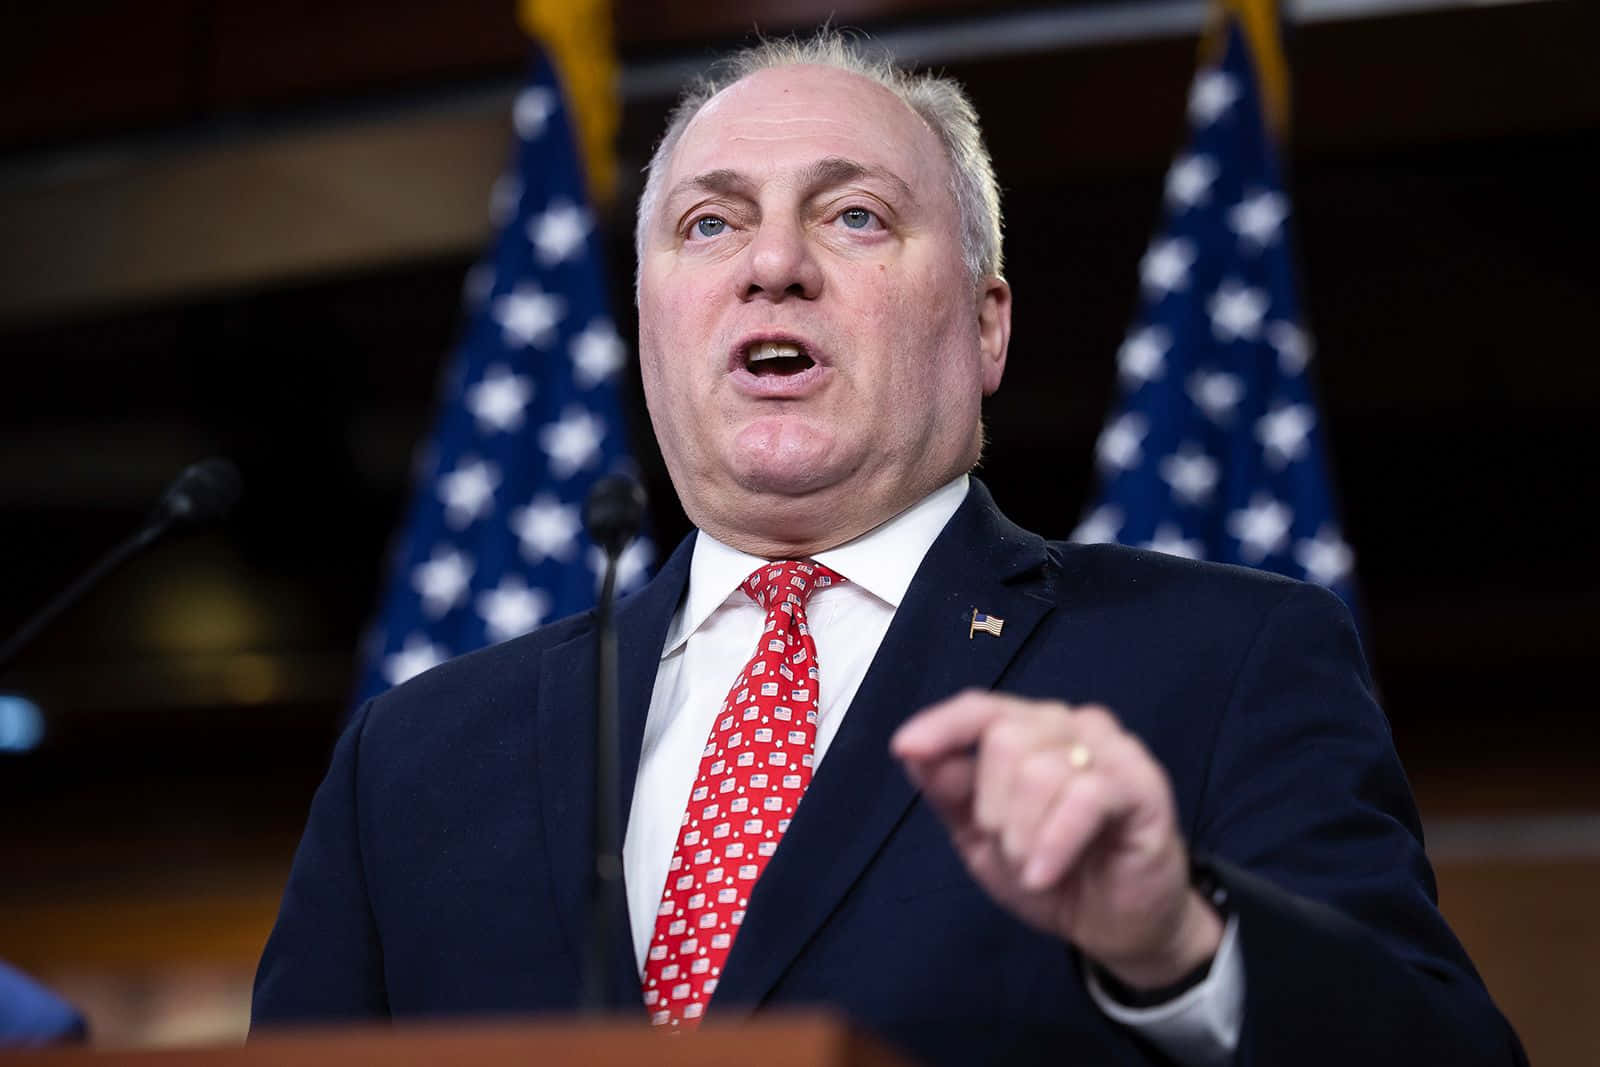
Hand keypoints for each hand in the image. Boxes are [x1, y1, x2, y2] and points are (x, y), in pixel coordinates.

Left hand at [890, 690, 1221, 989]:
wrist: (1114, 927)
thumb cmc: (1047, 870)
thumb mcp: (980, 837)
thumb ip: (951, 792)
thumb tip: (912, 750)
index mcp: (1029, 729)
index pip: (980, 708)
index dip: (941, 725)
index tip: (904, 747)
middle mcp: (1070, 725)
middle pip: (1005, 738)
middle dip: (992, 808)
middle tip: (1009, 850)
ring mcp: (1111, 750)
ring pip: (1041, 769)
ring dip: (1023, 834)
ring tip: (1033, 866)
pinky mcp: (1143, 784)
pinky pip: (1085, 797)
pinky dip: (1054, 842)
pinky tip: (1044, 873)